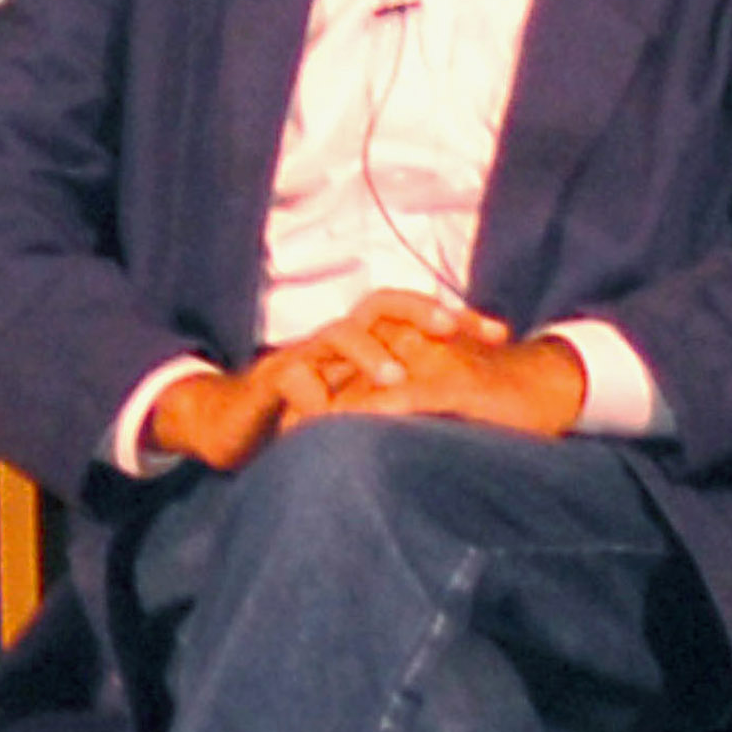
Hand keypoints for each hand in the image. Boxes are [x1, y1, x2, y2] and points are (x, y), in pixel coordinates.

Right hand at [150, 297, 563, 469]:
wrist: (230, 425)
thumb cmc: (303, 418)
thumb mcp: (363, 411)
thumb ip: (403, 406)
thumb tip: (467, 415)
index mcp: (363, 343)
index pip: (415, 317)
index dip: (458, 320)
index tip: (501, 334)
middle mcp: (335, 341)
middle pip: (381, 306)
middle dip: (419, 312)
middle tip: (452, 329)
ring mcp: (303, 357)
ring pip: (339, 336)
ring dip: (369, 354)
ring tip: (396, 379)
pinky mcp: (272, 381)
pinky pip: (294, 379)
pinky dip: (315, 397)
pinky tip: (332, 420)